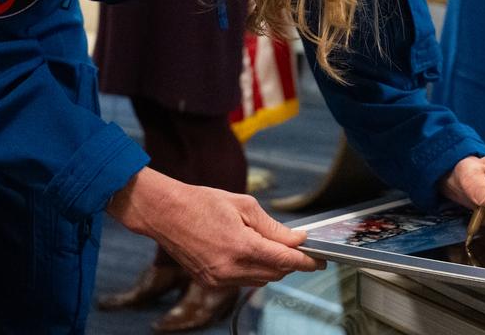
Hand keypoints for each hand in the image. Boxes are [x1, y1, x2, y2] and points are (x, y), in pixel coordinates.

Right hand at [107, 167, 321, 287]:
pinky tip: (250, 252)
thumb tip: (297, 239)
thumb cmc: (202, 203)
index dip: (306, 262)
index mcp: (241, 247)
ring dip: (272, 267)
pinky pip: (241, 281)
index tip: (319, 261)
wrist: (165, 213)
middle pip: (275, 274)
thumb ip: (273, 227)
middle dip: (290, 262)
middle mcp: (230, 269)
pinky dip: (253, 270)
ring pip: (259, 280)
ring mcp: (218, 279)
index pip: (284, 261)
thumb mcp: (244, 206)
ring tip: (272, 246)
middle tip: (297, 247)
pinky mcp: (209, 282)